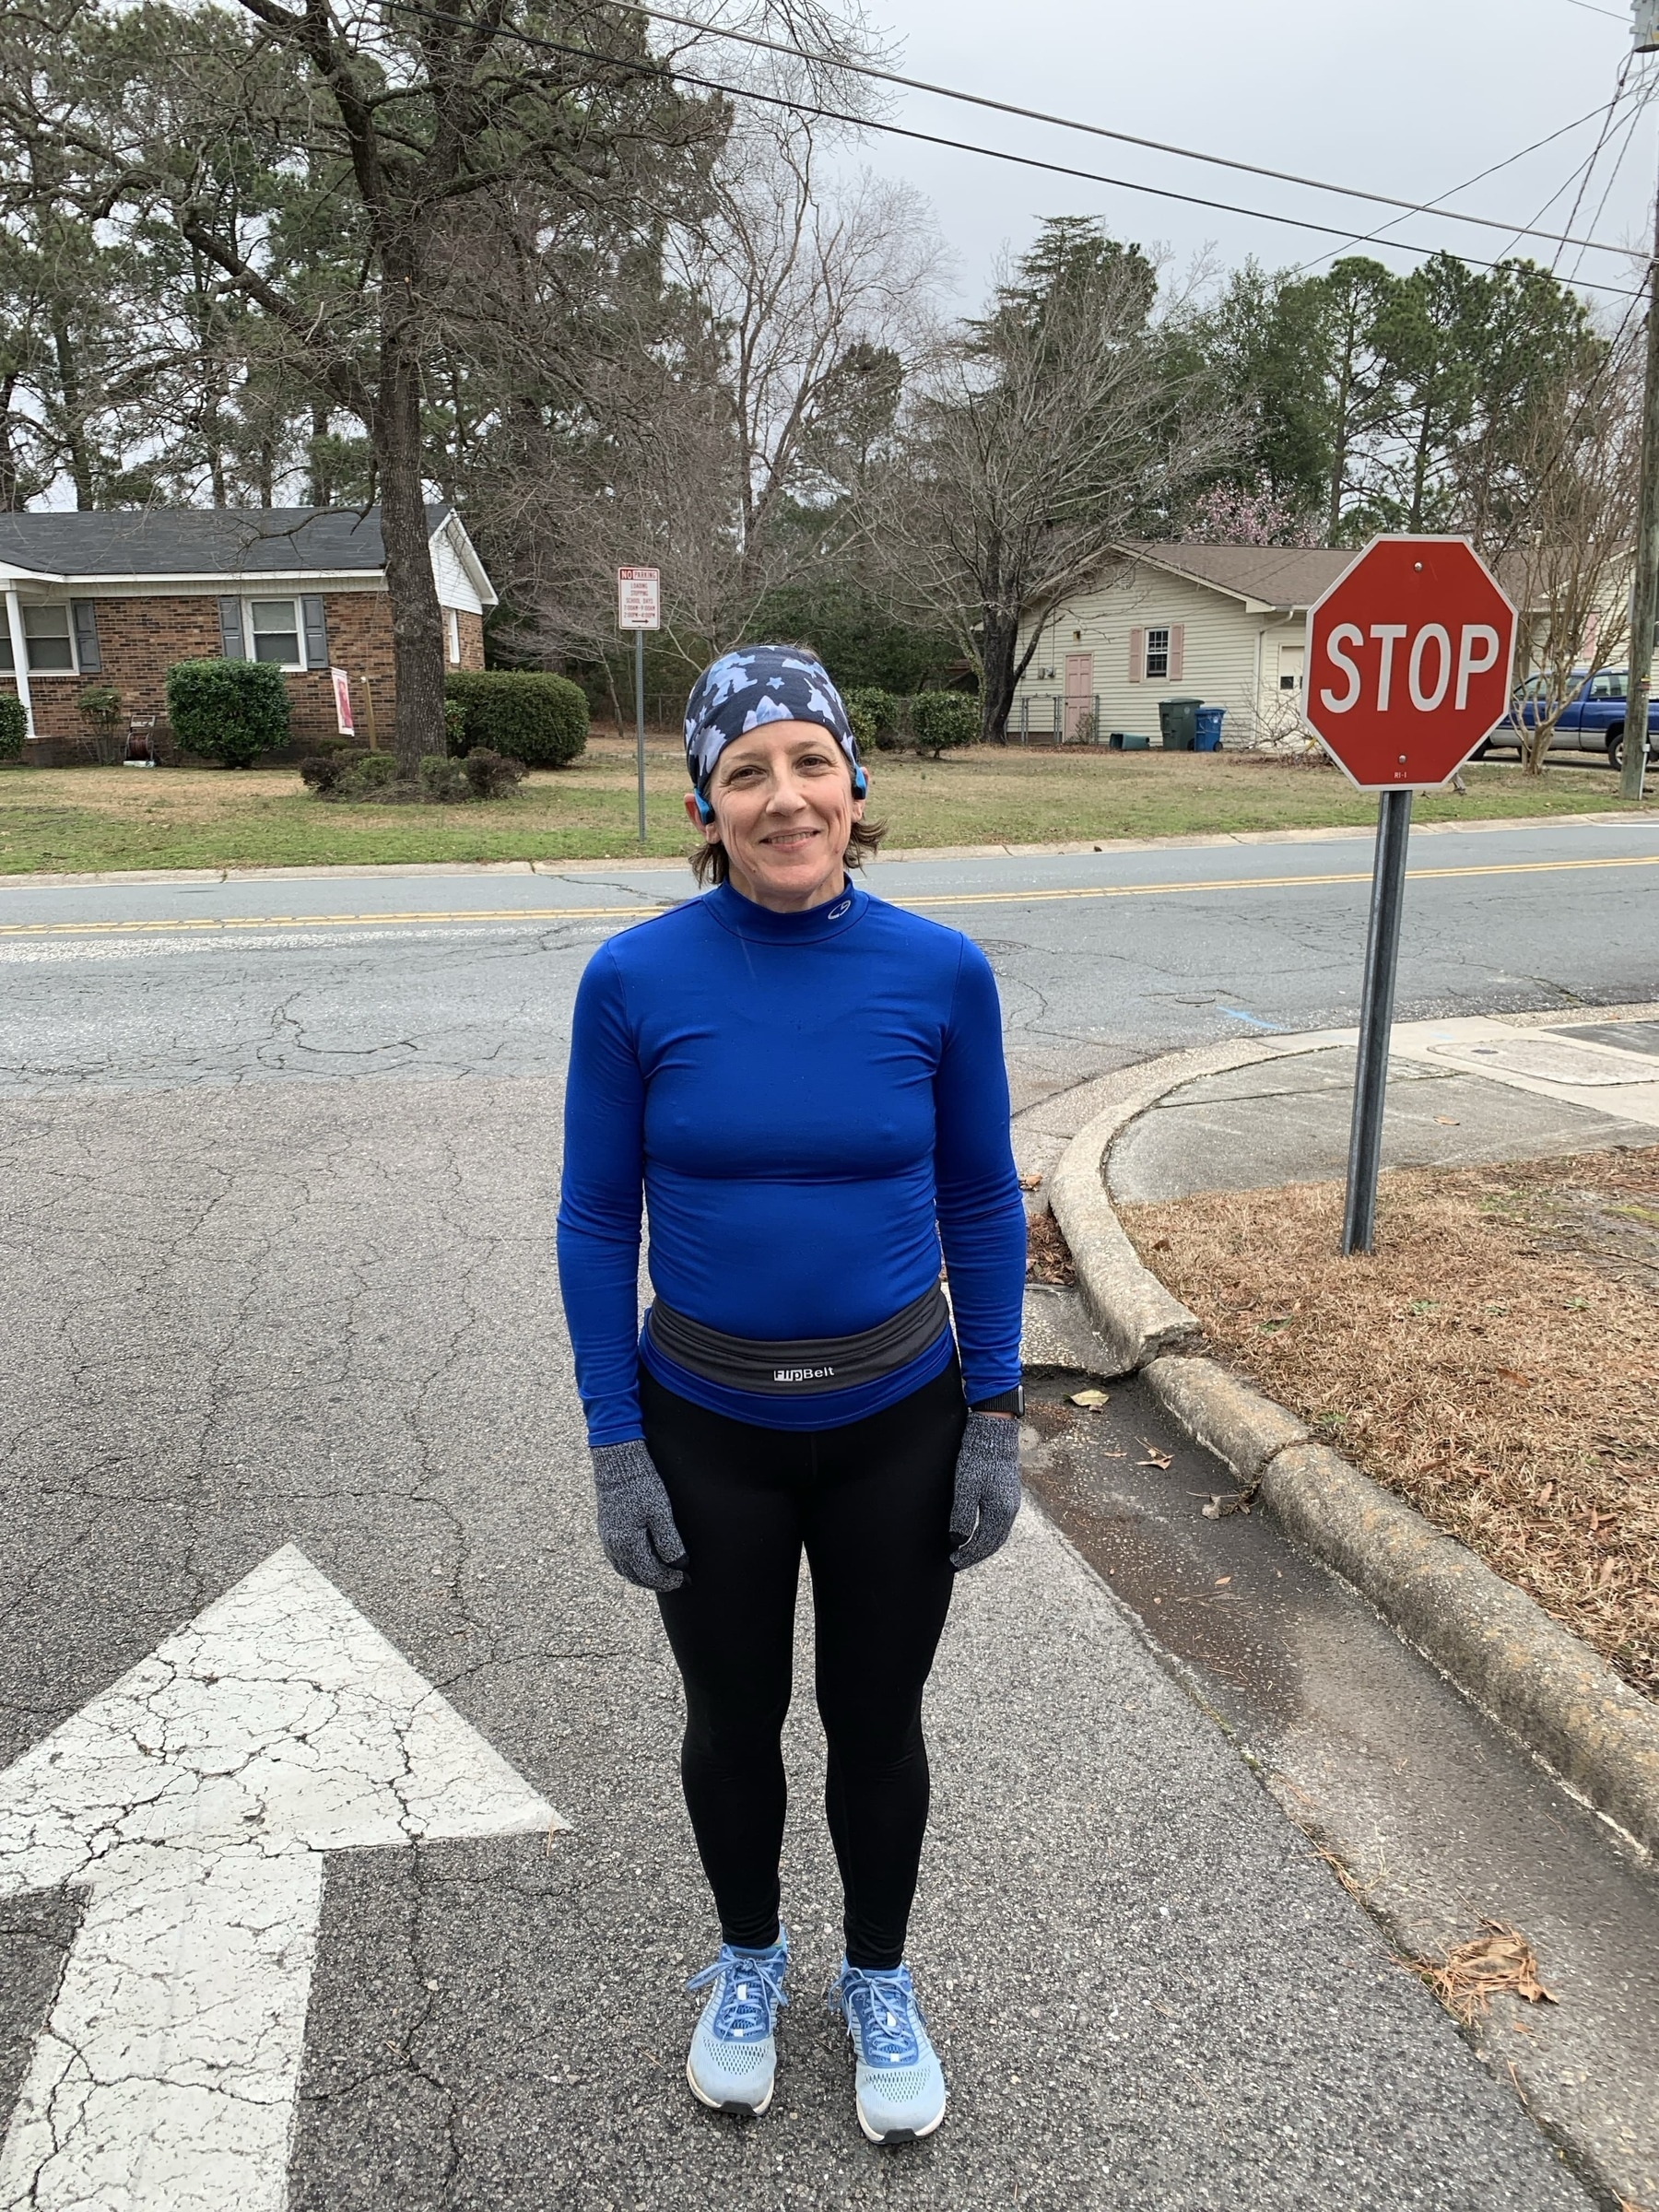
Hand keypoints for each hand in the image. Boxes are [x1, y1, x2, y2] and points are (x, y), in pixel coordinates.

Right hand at [589, 1440, 687, 1590]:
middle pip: (636, 1577)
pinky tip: (644, 1562)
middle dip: (658, 1582)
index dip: (670, 1580)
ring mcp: (607, 1539)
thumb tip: (679, 1565)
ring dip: (644, 1577)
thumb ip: (669, 1542)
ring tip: (664, 1576)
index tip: (686, 1579)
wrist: (618, 1462)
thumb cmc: (642, 1484)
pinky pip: (618, 1559)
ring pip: (625, 1570)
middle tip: (678, 1581)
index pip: (650, 1574)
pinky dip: (632, 1567)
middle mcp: (614, 1546)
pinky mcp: (606, 1531)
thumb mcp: (661, 1512)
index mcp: (628, 1544)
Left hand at [948, 1410, 1021, 1570]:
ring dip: (983, 1544)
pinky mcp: (1008, 1490)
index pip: (984, 1544)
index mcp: (1001, 1511)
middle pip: (994, 1541)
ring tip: (966, 1549)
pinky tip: (978, 1528)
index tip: (953, 1563)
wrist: (994, 1430)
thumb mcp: (965, 1487)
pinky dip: (989, 1531)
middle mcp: (1010, 1509)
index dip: (967, 1556)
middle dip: (976, 1554)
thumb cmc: (978, 1457)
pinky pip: (1000, 1520)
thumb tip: (958, 1541)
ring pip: (998, 1531)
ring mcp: (1011, 1500)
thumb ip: (961, 1516)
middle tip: (958, 1561)